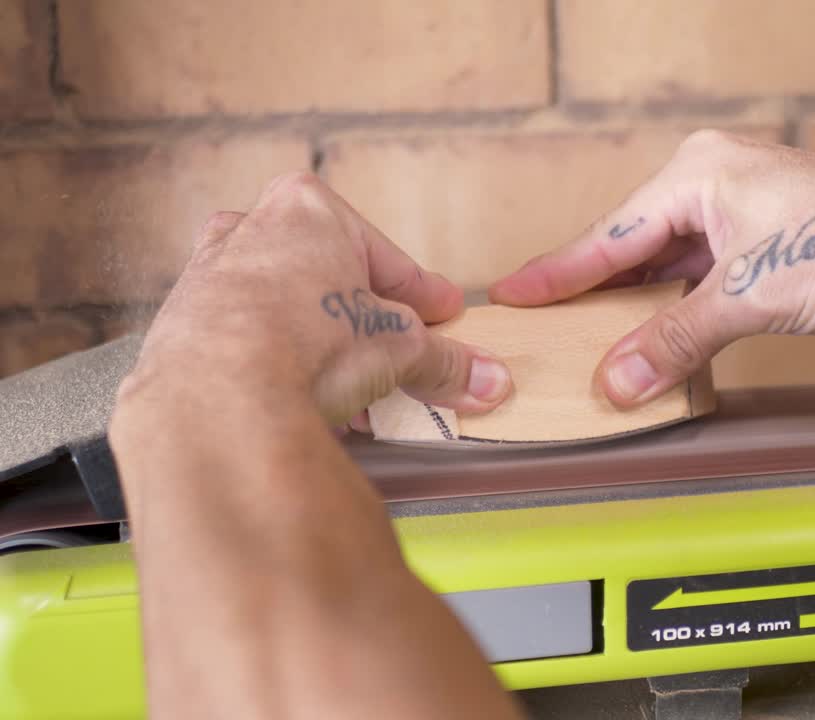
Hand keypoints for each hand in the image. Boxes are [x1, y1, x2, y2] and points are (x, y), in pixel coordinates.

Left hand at [121, 172, 511, 426]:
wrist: (217, 396)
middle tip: (401, 357)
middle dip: (369, 322)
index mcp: (310, 209)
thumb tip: (486, 377)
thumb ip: (443, 360)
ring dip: (325, 345)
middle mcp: (253, 228)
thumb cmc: (305, 344)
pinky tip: (304, 397)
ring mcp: (211, 273)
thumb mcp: (398, 348)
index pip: (388, 259)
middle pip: (334, 279)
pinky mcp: (185, 322)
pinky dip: (282, 361)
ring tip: (355, 391)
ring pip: (290, 307)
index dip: (425, 295)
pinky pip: (252, 337)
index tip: (445, 315)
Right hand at [490, 130, 814, 406]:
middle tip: (546, 332)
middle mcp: (717, 186)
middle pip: (636, 250)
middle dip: (597, 297)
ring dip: (644, 314)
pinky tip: (660, 347)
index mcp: (700, 172)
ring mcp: (746, 218)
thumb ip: (676, 340)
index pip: (611, 233)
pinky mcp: (771, 251)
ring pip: (672, 271)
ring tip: (594, 349)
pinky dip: (683, 319)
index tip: (512, 295)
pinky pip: (706, 286)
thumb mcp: (749, 297)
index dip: (559, 272)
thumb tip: (618, 379)